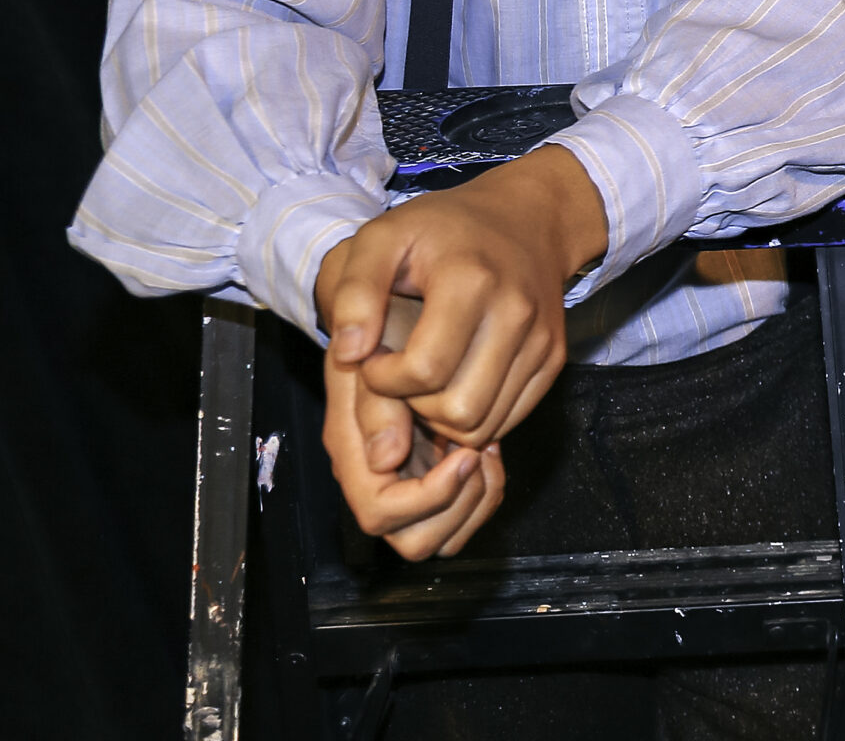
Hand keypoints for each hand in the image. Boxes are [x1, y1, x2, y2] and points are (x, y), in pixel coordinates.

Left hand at [314, 146, 605, 547]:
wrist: (527, 214)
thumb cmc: (436, 230)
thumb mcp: (375, 241)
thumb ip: (350, 296)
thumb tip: (348, 360)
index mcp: (471, 280)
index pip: (424, 374)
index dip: (387, 385)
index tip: (374, 363)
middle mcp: (518, 311)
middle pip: (460, 411)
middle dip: (418, 413)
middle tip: (400, 382)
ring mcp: (543, 339)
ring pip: (487, 424)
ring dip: (446, 421)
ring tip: (425, 385)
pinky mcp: (554, 360)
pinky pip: (509, 418)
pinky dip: (476, 417)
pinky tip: (456, 386)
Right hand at [320, 306, 505, 560]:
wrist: (392, 303)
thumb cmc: (382, 326)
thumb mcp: (372, 354)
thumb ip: (374, 405)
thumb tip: (385, 458)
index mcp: (353, 452)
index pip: (382, 513)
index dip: (428, 497)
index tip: (466, 453)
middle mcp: (379, 473)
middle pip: (417, 540)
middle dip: (458, 507)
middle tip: (480, 454)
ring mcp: (410, 473)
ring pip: (445, 533)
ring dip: (475, 500)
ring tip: (487, 449)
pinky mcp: (437, 463)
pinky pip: (466, 505)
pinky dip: (486, 485)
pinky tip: (492, 443)